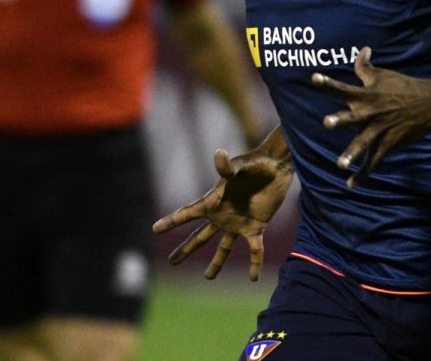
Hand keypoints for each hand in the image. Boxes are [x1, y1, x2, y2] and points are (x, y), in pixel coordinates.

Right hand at [152, 148, 291, 280]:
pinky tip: (253, 277)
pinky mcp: (256, 227)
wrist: (276, 167)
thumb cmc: (255, 163)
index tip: (155, 228)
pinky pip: (254, 250)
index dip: (171, 221)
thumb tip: (219, 154)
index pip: (188, 213)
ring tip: (208, 277)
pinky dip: (254, 263)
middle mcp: (223, 216)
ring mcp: (239, 223)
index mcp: (213, 202)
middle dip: (186, 249)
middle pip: (200, 237)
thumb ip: (227, 166)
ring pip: (224, 248)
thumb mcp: (239, 166)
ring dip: (217, 263)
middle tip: (172, 261)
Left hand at [312, 47, 430, 187]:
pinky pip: (373, 162)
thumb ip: (365, 66)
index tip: (314, 78)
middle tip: (329, 121)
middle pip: (351, 118)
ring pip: (363, 144)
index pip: (342, 88)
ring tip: (340, 164)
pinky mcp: (388, 144)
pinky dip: (362, 175)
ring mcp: (379, 130)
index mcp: (365, 96)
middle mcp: (369, 114)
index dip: (328, 83)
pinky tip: (351, 185)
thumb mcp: (383, 74)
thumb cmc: (404, 86)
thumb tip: (362, 49)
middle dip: (340, 120)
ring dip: (351, 154)